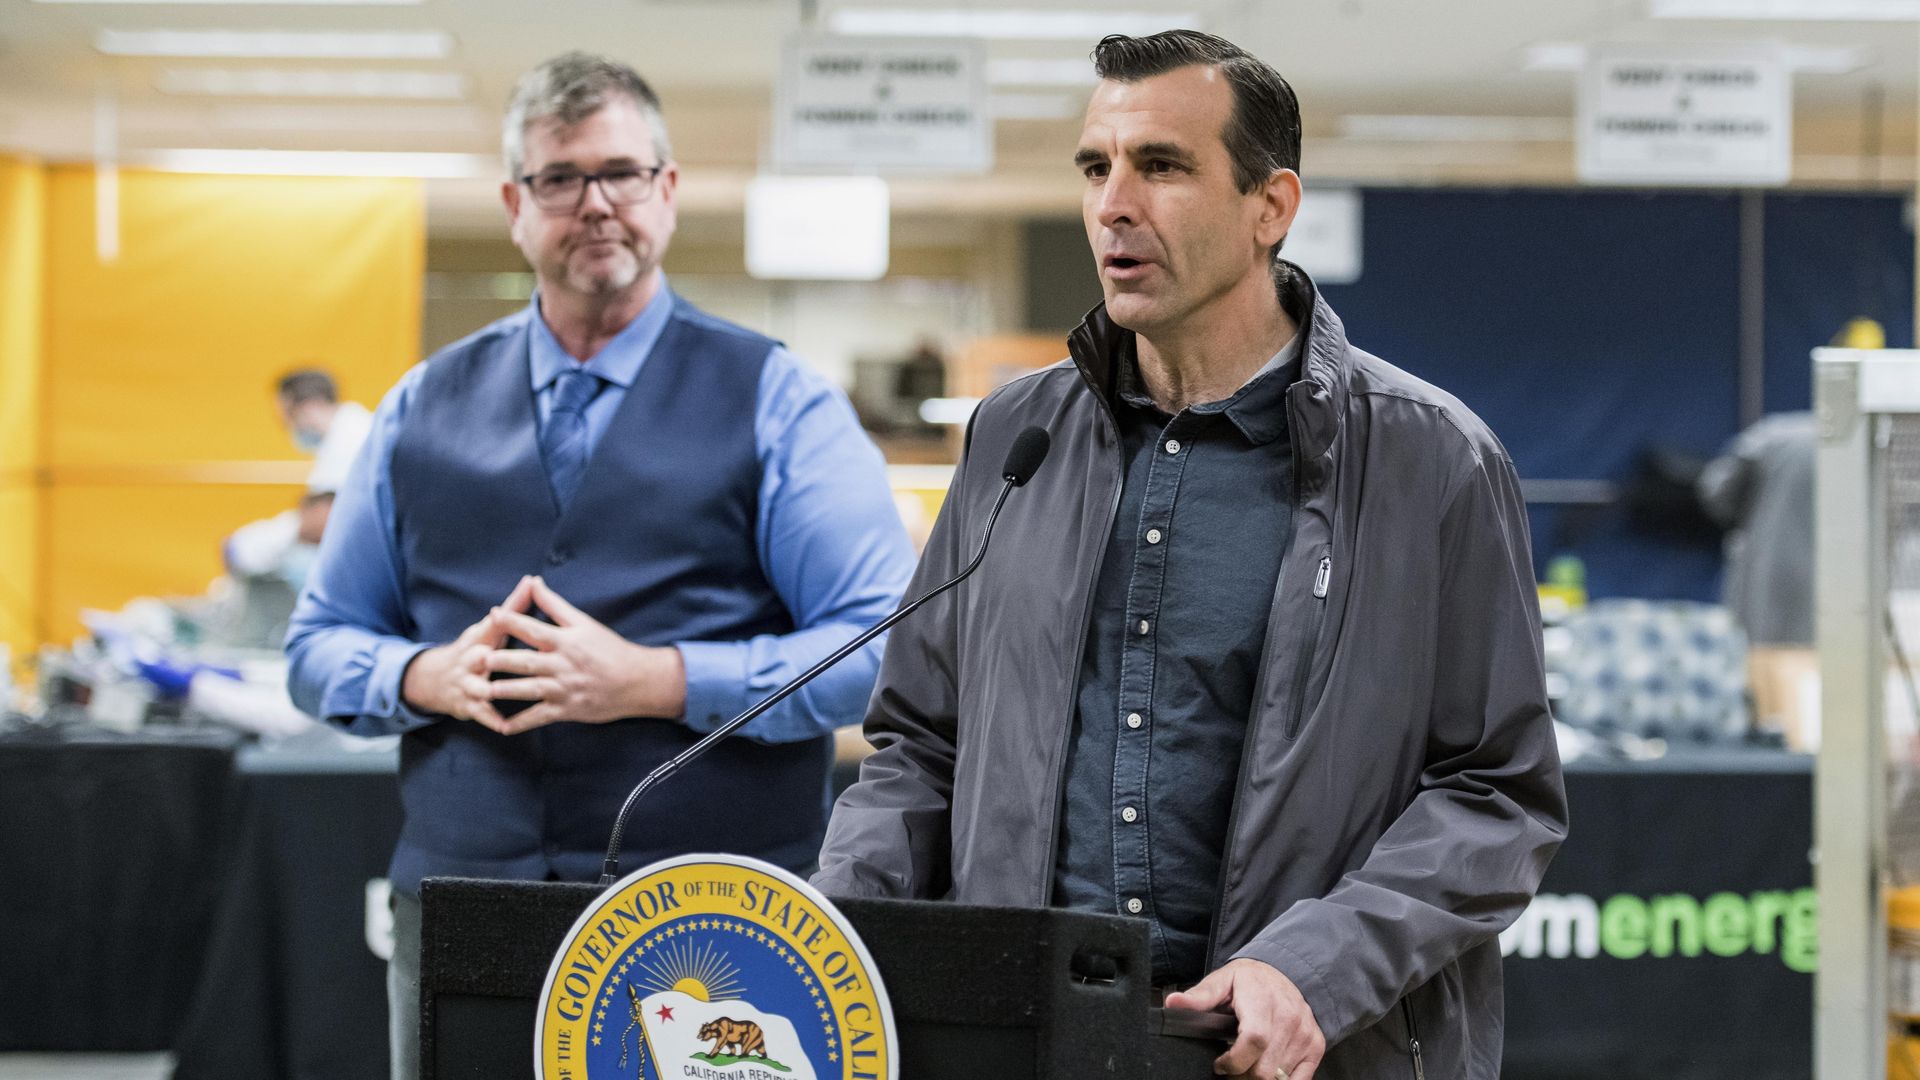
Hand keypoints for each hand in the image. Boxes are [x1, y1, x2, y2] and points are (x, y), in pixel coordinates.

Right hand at [399, 577, 528, 733]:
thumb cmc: (475, 649)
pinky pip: (480, 713)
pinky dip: (491, 719)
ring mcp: (466, 683)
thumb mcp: (489, 628)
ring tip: (493, 693)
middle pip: (477, 656)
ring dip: (485, 689)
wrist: (434, 679)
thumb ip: (514, 608)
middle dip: (483, 656)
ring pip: (476, 686)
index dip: (505, 612)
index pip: (493, 623)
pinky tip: (504, 726)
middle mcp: (470, 659)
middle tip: (489, 656)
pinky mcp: (466, 704)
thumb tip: (533, 580)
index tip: (518, 600)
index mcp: (479, 638)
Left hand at [483, 576, 686, 734]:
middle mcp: (563, 665)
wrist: (636, 681)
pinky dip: (522, 724)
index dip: (512, 621)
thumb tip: (533, 582)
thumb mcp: (584, 623)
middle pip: (526, 662)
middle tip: (479, 659)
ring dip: (506, 691)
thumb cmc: (610, 649)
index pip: (534, 629)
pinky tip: (503, 727)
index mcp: (566, 641)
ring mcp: (564, 689)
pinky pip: (540, 717)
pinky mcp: (567, 710)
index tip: (492, 615)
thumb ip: (555, 605)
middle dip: (502, 660)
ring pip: (530, 690)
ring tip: (484, 690)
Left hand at [1164, 958, 1323, 1079]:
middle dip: (1241, 1076)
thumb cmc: (1251, 981)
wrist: (1287, 972)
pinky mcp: (1316, 1046)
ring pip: (1278, 1078)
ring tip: (1246, 1066)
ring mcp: (1305, 1034)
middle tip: (1230, 1069)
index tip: (1220, 1065)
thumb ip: (1199, 996)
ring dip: (1258, 1079)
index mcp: (1263, 1001)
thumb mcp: (1222, 981)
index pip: (1254, 1041)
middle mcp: (1289, 1018)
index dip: (1233, 1061)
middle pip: (1264, 1069)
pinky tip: (1265, 1068)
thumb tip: (1173, 1003)